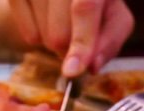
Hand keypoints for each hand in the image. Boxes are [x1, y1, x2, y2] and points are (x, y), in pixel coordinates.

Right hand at [4, 0, 133, 76]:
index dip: (81, 41)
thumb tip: (92, 66)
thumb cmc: (96, 5)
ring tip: (61, 22)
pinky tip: (45, 20)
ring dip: (55, 43)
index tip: (72, 71)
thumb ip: (110, 41)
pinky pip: (29, 35)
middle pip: (59, 34)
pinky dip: (39, 38)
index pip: (85, 6)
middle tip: (76, 36)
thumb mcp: (114, 19)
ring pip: (42, 37)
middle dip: (69, 49)